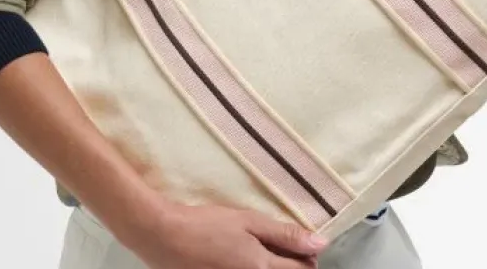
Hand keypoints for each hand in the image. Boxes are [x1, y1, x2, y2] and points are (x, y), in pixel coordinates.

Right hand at [127, 200, 328, 268]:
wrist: (165, 237)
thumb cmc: (207, 225)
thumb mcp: (248, 222)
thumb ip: (285, 233)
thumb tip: (321, 242)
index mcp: (263, 268)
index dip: (306, 256)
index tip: (300, 244)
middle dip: (290, 264)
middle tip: (280, 245)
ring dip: (272, 267)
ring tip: (259, 251)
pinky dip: (253, 268)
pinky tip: (243, 257)